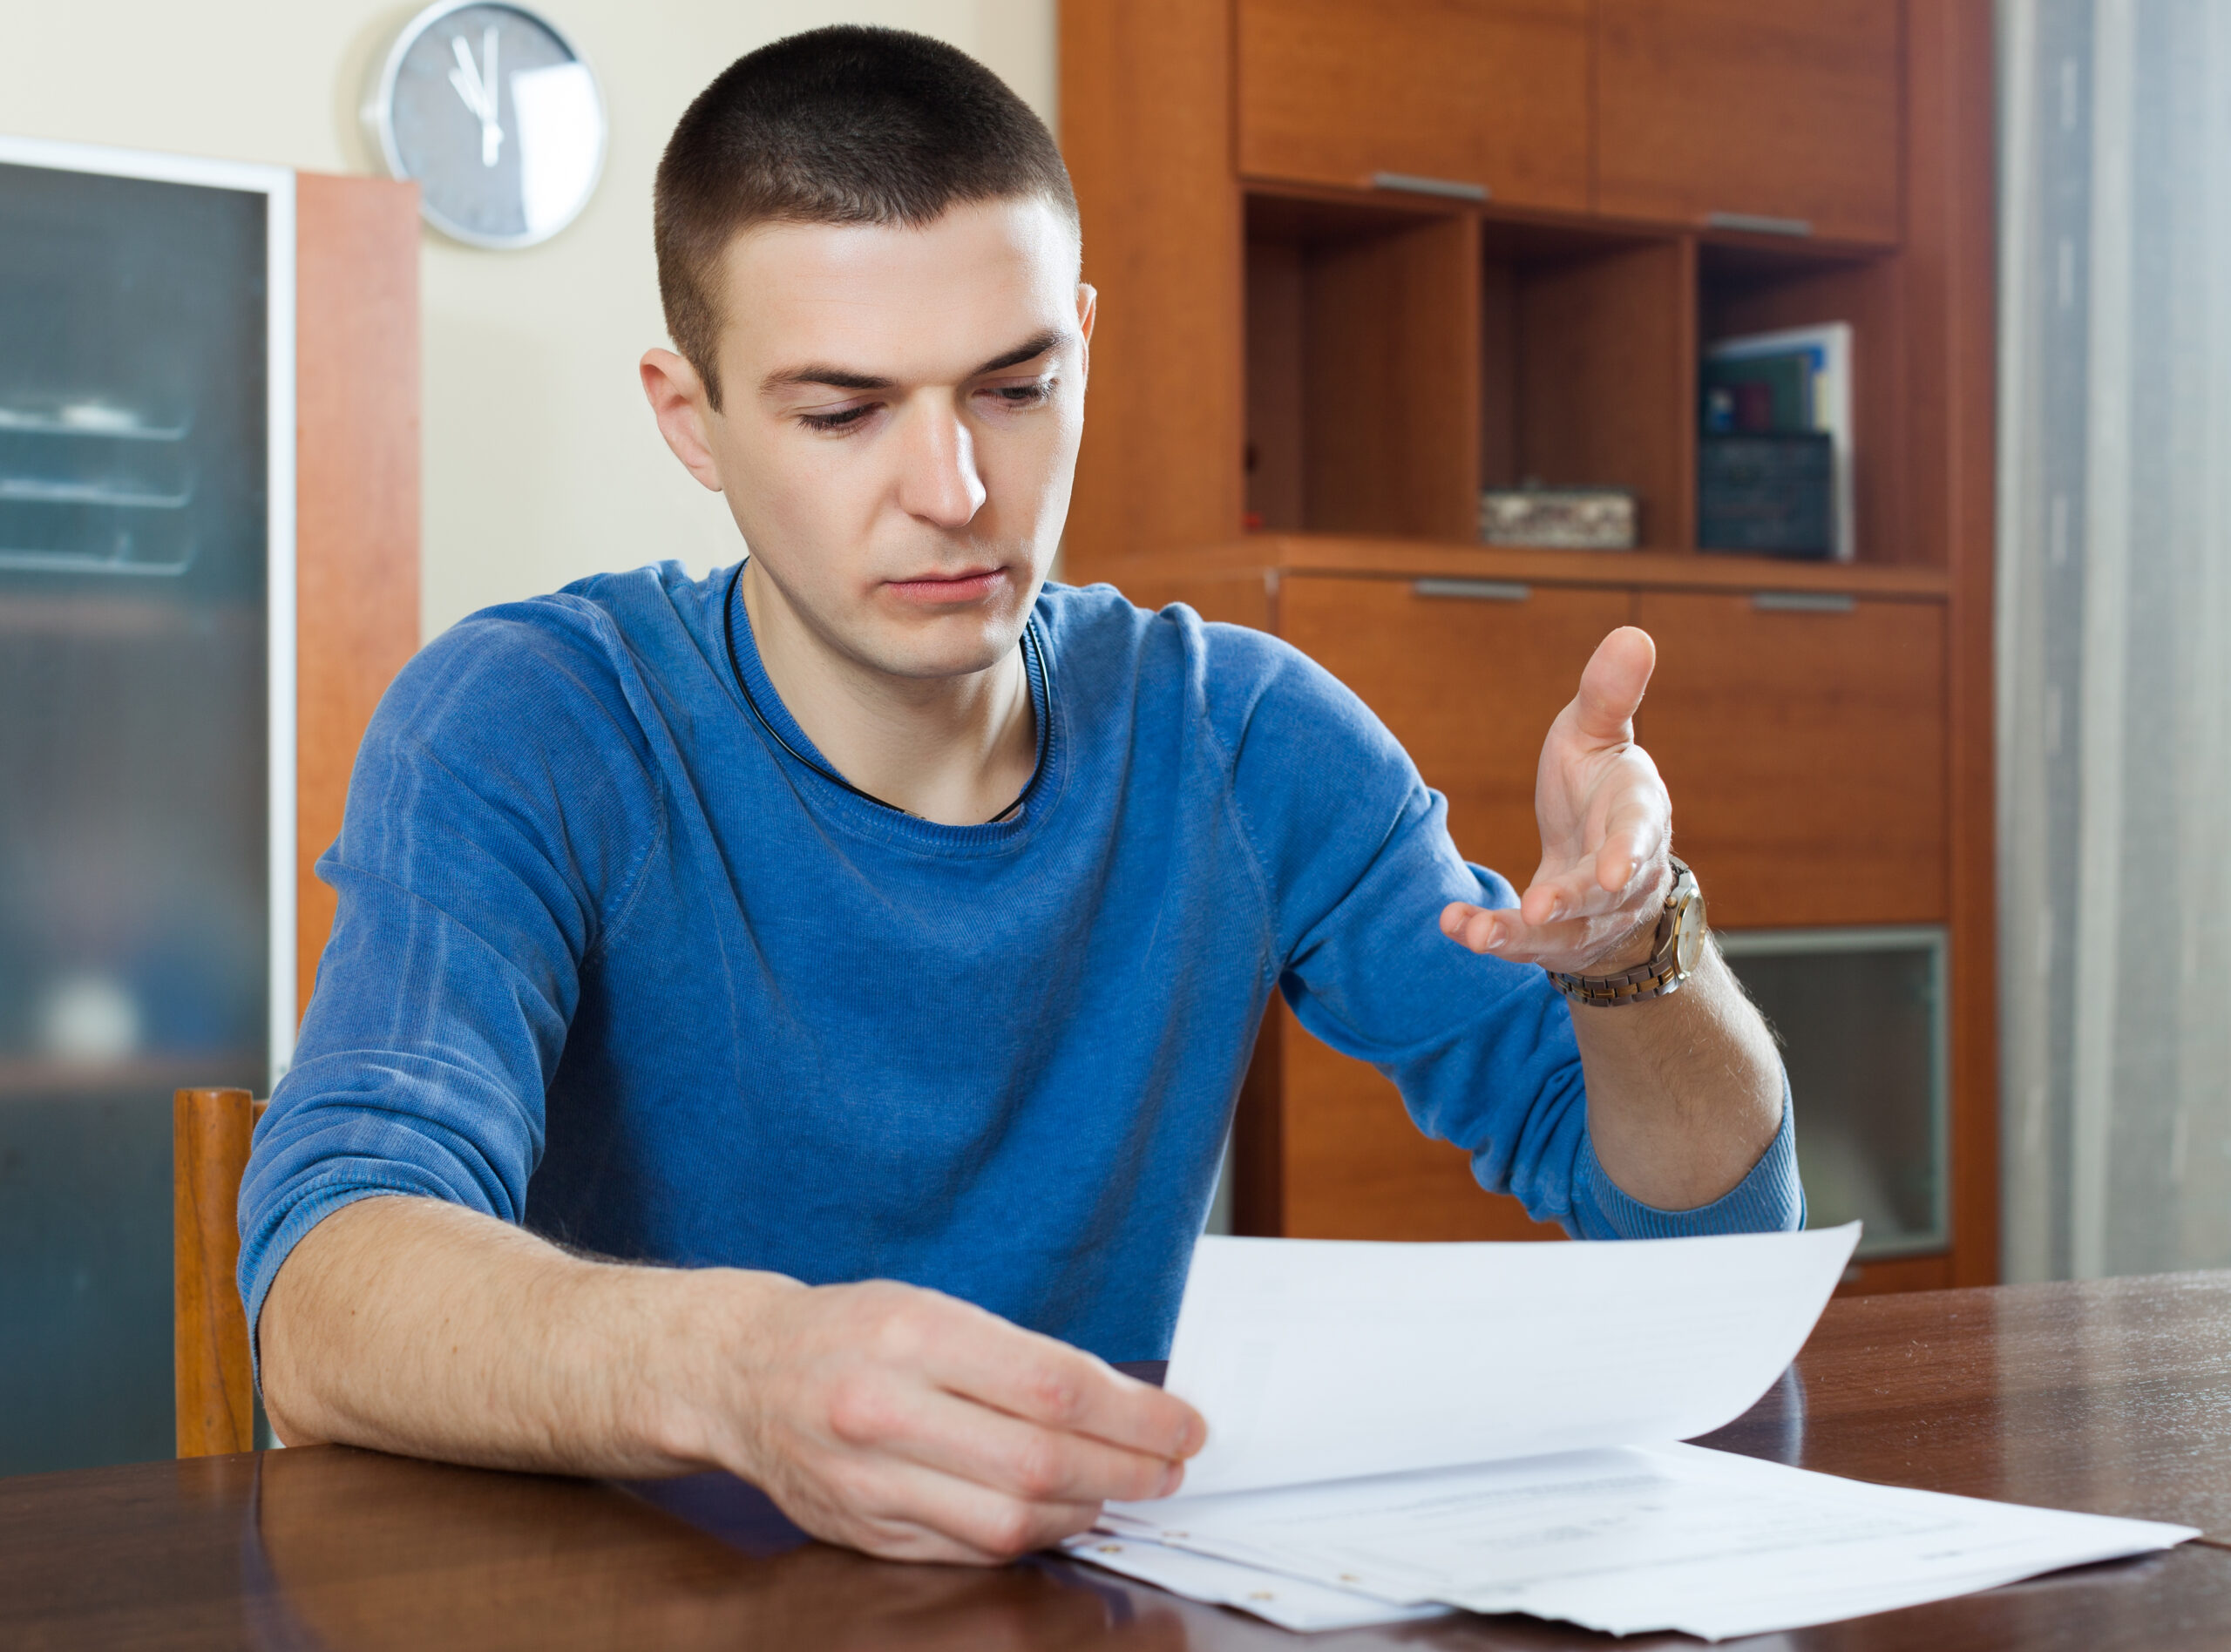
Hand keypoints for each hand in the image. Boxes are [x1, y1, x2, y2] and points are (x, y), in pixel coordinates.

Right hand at [703, 1276, 1203, 1564]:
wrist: (742, 1375)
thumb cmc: (852, 1332)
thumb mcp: (931, 1308)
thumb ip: (1017, 1357)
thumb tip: (1121, 1406)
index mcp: (912, 1335)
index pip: (1053, 1386)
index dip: (1135, 1415)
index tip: (1182, 1425)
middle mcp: (885, 1410)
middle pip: (1040, 1462)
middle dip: (1127, 1470)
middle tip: (1170, 1467)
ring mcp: (870, 1481)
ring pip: (1010, 1520)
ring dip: (1086, 1511)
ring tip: (1121, 1490)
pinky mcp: (865, 1533)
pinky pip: (971, 1549)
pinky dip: (1029, 1536)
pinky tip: (1057, 1513)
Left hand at [1439, 626, 1672, 974]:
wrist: (1601, 859)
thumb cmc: (1599, 785)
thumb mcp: (1598, 734)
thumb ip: (1609, 695)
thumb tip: (1633, 634)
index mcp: (1638, 816)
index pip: (1640, 835)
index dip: (1630, 852)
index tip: (1616, 868)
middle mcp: (1624, 877)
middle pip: (1602, 895)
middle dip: (1572, 902)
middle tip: (1539, 907)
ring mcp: (1591, 916)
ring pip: (1561, 933)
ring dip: (1518, 936)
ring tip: (1478, 936)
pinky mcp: (1555, 939)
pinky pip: (1525, 946)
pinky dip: (1489, 934)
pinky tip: (1454, 923)